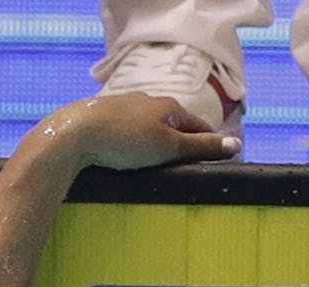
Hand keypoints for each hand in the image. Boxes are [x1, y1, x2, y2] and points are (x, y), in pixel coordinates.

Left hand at [39, 93, 240, 171]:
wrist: (73, 133)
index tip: (212, 158)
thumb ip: (200, 147)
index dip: (206, 143)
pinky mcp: (99, 117)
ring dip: (152, 140)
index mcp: (168, 107)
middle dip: (179, 141)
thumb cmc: (124, 140)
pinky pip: (122, 130)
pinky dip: (128, 141)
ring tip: (153, 161)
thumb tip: (235, 145)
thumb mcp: (168, 147)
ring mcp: (121, 107)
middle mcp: (146, 101)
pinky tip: (122, 153)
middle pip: (172, 124)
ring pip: (145, 126)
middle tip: (183, 163)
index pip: (198, 126)